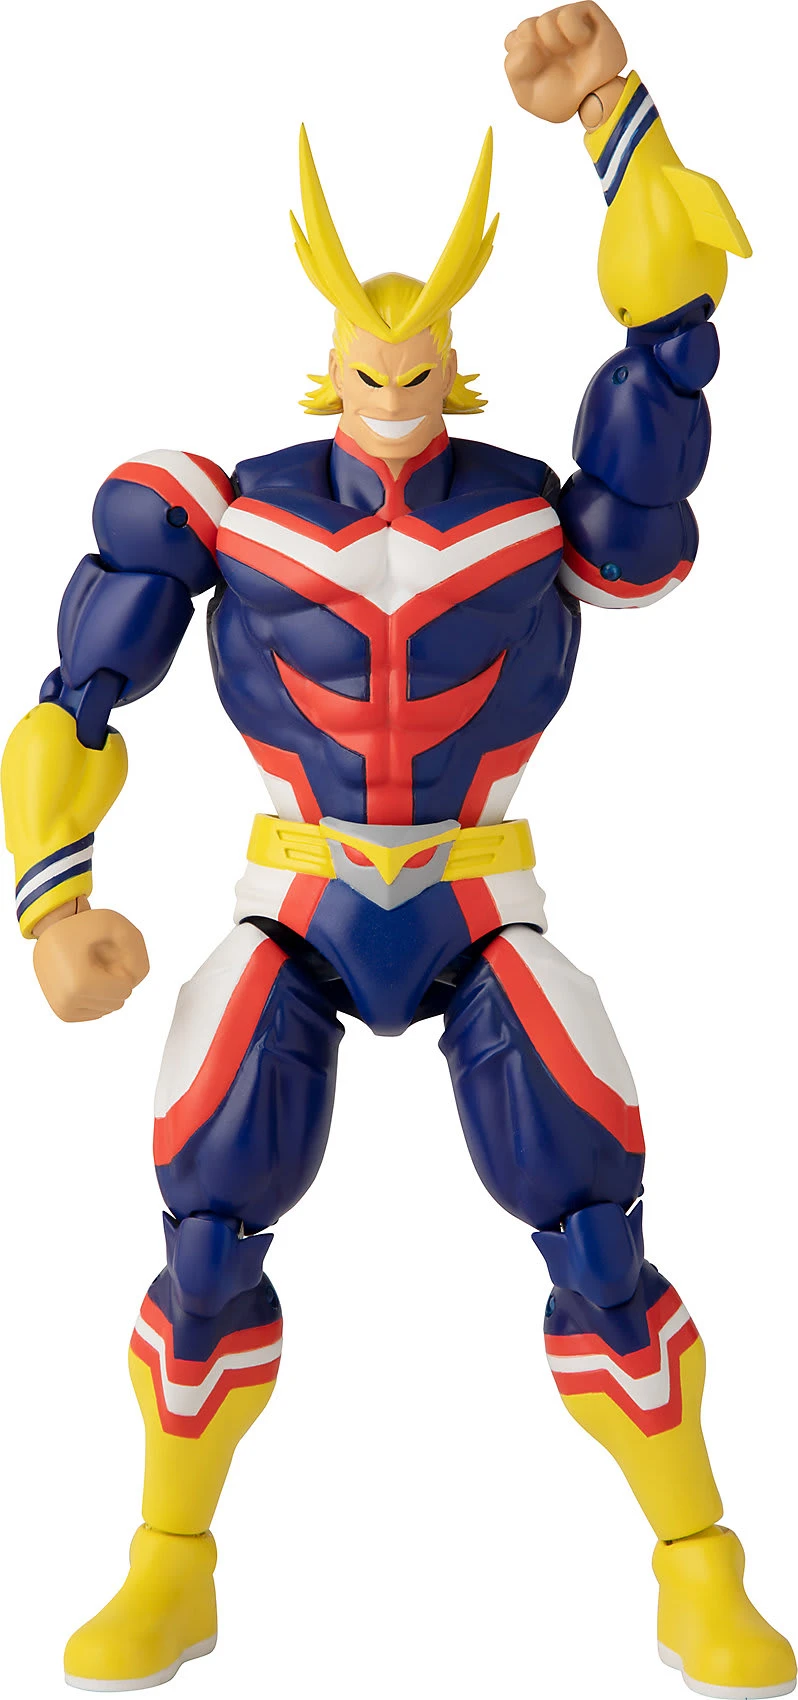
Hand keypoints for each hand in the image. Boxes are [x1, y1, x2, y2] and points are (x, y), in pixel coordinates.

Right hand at [33, 904, 148, 1021]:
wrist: (48, 932)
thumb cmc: (82, 925)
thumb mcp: (111, 921)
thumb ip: (134, 943)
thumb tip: (134, 979)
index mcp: (78, 983)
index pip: (124, 991)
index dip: (123, 969)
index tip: (106, 952)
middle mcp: (67, 1001)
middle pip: (117, 1003)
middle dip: (115, 980)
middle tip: (97, 959)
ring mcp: (64, 1009)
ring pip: (107, 1008)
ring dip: (106, 987)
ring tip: (89, 966)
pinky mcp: (63, 1013)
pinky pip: (97, 1012)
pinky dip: (98, 995)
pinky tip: (85, 976)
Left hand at [505, 5, 625, 124]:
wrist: (592, 101)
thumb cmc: (561, 98)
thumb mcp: (526, 96)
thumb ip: (514, 69)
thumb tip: (528, 45)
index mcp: (530, 48)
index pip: (513, 41)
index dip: (522, 60)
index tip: (537, 74)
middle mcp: (545, 32)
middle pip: (525, 28)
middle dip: (536, 52)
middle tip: (552, 64)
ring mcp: (563, 21)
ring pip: (543, 21)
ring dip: (554, 45)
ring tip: (567, 54)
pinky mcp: (585, 13)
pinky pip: (567, 15)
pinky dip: (573, 33)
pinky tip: (582, 42)